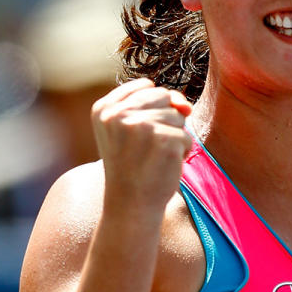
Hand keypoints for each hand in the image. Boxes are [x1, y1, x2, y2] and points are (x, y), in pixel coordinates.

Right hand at [91, 78, 192, 209]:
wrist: (131, 204)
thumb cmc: (134, 164)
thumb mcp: (133, 127)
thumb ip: (158, 102)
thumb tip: (185, 105)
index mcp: (103, 108)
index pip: (147, 87)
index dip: (152, 110)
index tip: (136, 136)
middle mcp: (118, 114)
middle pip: (164, 97)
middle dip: (165, 121)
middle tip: (146, 147)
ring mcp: (141, 126)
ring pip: (178, 116)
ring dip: (174, 137)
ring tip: (153, 156)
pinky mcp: (164, 140)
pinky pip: (187, 136)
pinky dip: (182, 152)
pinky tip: (163, 165)